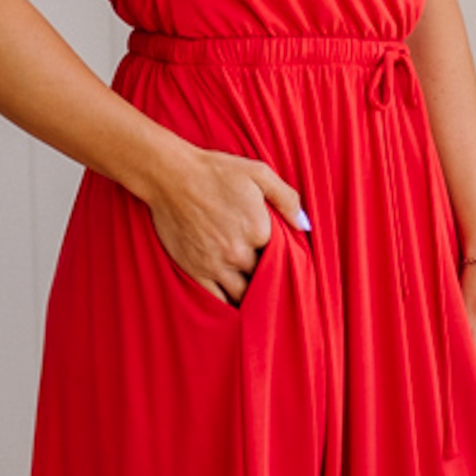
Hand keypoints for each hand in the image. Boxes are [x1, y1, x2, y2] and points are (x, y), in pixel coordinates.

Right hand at [147, 147, 308, 303]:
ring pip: (242, 294)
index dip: (281, 256)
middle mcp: (239, 252)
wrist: (171, 175)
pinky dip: (227, 303)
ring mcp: (216, 264)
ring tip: (252, 290)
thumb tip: (304, 225)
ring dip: (250, 294)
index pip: (281, 255)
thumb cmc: (215, 172)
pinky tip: (232, 299)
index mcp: (259, 230)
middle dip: (266, 276)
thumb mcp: (258, 173)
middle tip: (265, 272)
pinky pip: (216, 299)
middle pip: (263, 277)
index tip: (278, 254)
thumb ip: (287, 199)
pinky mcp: (195, 271)